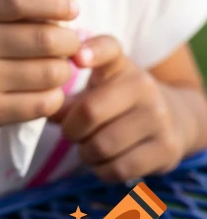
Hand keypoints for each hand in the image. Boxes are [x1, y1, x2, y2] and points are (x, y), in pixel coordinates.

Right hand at [0, 0, 82, 138]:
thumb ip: (2, 8)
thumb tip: (60, 7)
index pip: (19, 1)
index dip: (54, 3)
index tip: (72, 8)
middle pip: (44, 38)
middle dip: (69, 40)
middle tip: (70, 42)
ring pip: (50, 73)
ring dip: (64, 68)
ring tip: (57, 66)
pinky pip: (41, 104)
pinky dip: (54, 95)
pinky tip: (47, 89)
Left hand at [51, 35, 185, 182]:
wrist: (174, 119)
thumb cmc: (116, 100)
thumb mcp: (95, 88)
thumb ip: (66, 97)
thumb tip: (44, 108)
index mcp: (119, 63)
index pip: (108, 47)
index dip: (92, 50)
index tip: (78, 59)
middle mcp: (143, 85)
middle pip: (91, 111)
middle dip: (70, 129)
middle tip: (70, 133)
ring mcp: (159, 117)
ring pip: (103, 145)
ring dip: (85, 153)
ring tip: (86, 148)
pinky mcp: (167, 149)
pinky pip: (120, 168)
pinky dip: (102, 170)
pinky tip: (102, 162)